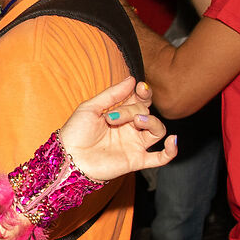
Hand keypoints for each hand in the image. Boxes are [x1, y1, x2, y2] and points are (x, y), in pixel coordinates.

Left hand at [57, 77, 175, 181]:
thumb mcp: (90, 107)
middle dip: (133, 109)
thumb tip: (132, 79)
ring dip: (151, 121)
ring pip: (157, 130)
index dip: (144, 93)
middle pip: (146, 112)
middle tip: (112, 116)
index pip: (140, 100)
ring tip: (136, 121)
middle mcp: (129, 129)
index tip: (140, 87)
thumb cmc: (75, 133)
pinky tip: (172, 140)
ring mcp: (134, 144)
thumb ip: (112, 94)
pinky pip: (161, 158)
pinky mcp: (136, 160)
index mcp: (119, 115)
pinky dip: (171, 150)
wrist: (67, 158)